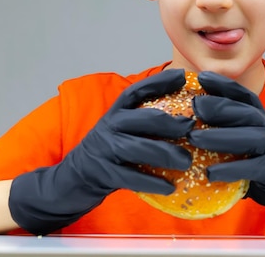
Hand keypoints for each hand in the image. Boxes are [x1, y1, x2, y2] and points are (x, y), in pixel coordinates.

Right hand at [9, 69, 193, 234]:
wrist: (72, 179)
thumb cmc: (108, 151)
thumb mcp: (122, 128)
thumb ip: (145, 119)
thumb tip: (187, 113)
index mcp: (117, 111)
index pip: (138, 90)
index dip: (160, 82)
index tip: (182, 76)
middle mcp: (110, 125)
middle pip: (143, 118)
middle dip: (170, 121)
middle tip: (192, 127)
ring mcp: (105, 149)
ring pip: (138, 147)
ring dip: (165, 153)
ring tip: (187, 161)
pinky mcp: (103, 173)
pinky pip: (131, 176)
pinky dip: (151, 181)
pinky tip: (170, 186)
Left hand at [188, 71, 264, 237]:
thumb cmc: (257, 158)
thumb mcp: (242, 137)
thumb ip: (222, 126)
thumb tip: (184, 120)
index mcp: (257, 116)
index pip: (242, 95)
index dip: (223, 84)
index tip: (202, 77)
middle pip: (244, 111)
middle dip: (218, 106)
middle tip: (194, 105)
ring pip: (247, 137)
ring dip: (220, 136)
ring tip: (194, 138)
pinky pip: (251, 168)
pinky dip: (231, 169)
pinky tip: (210, 172)